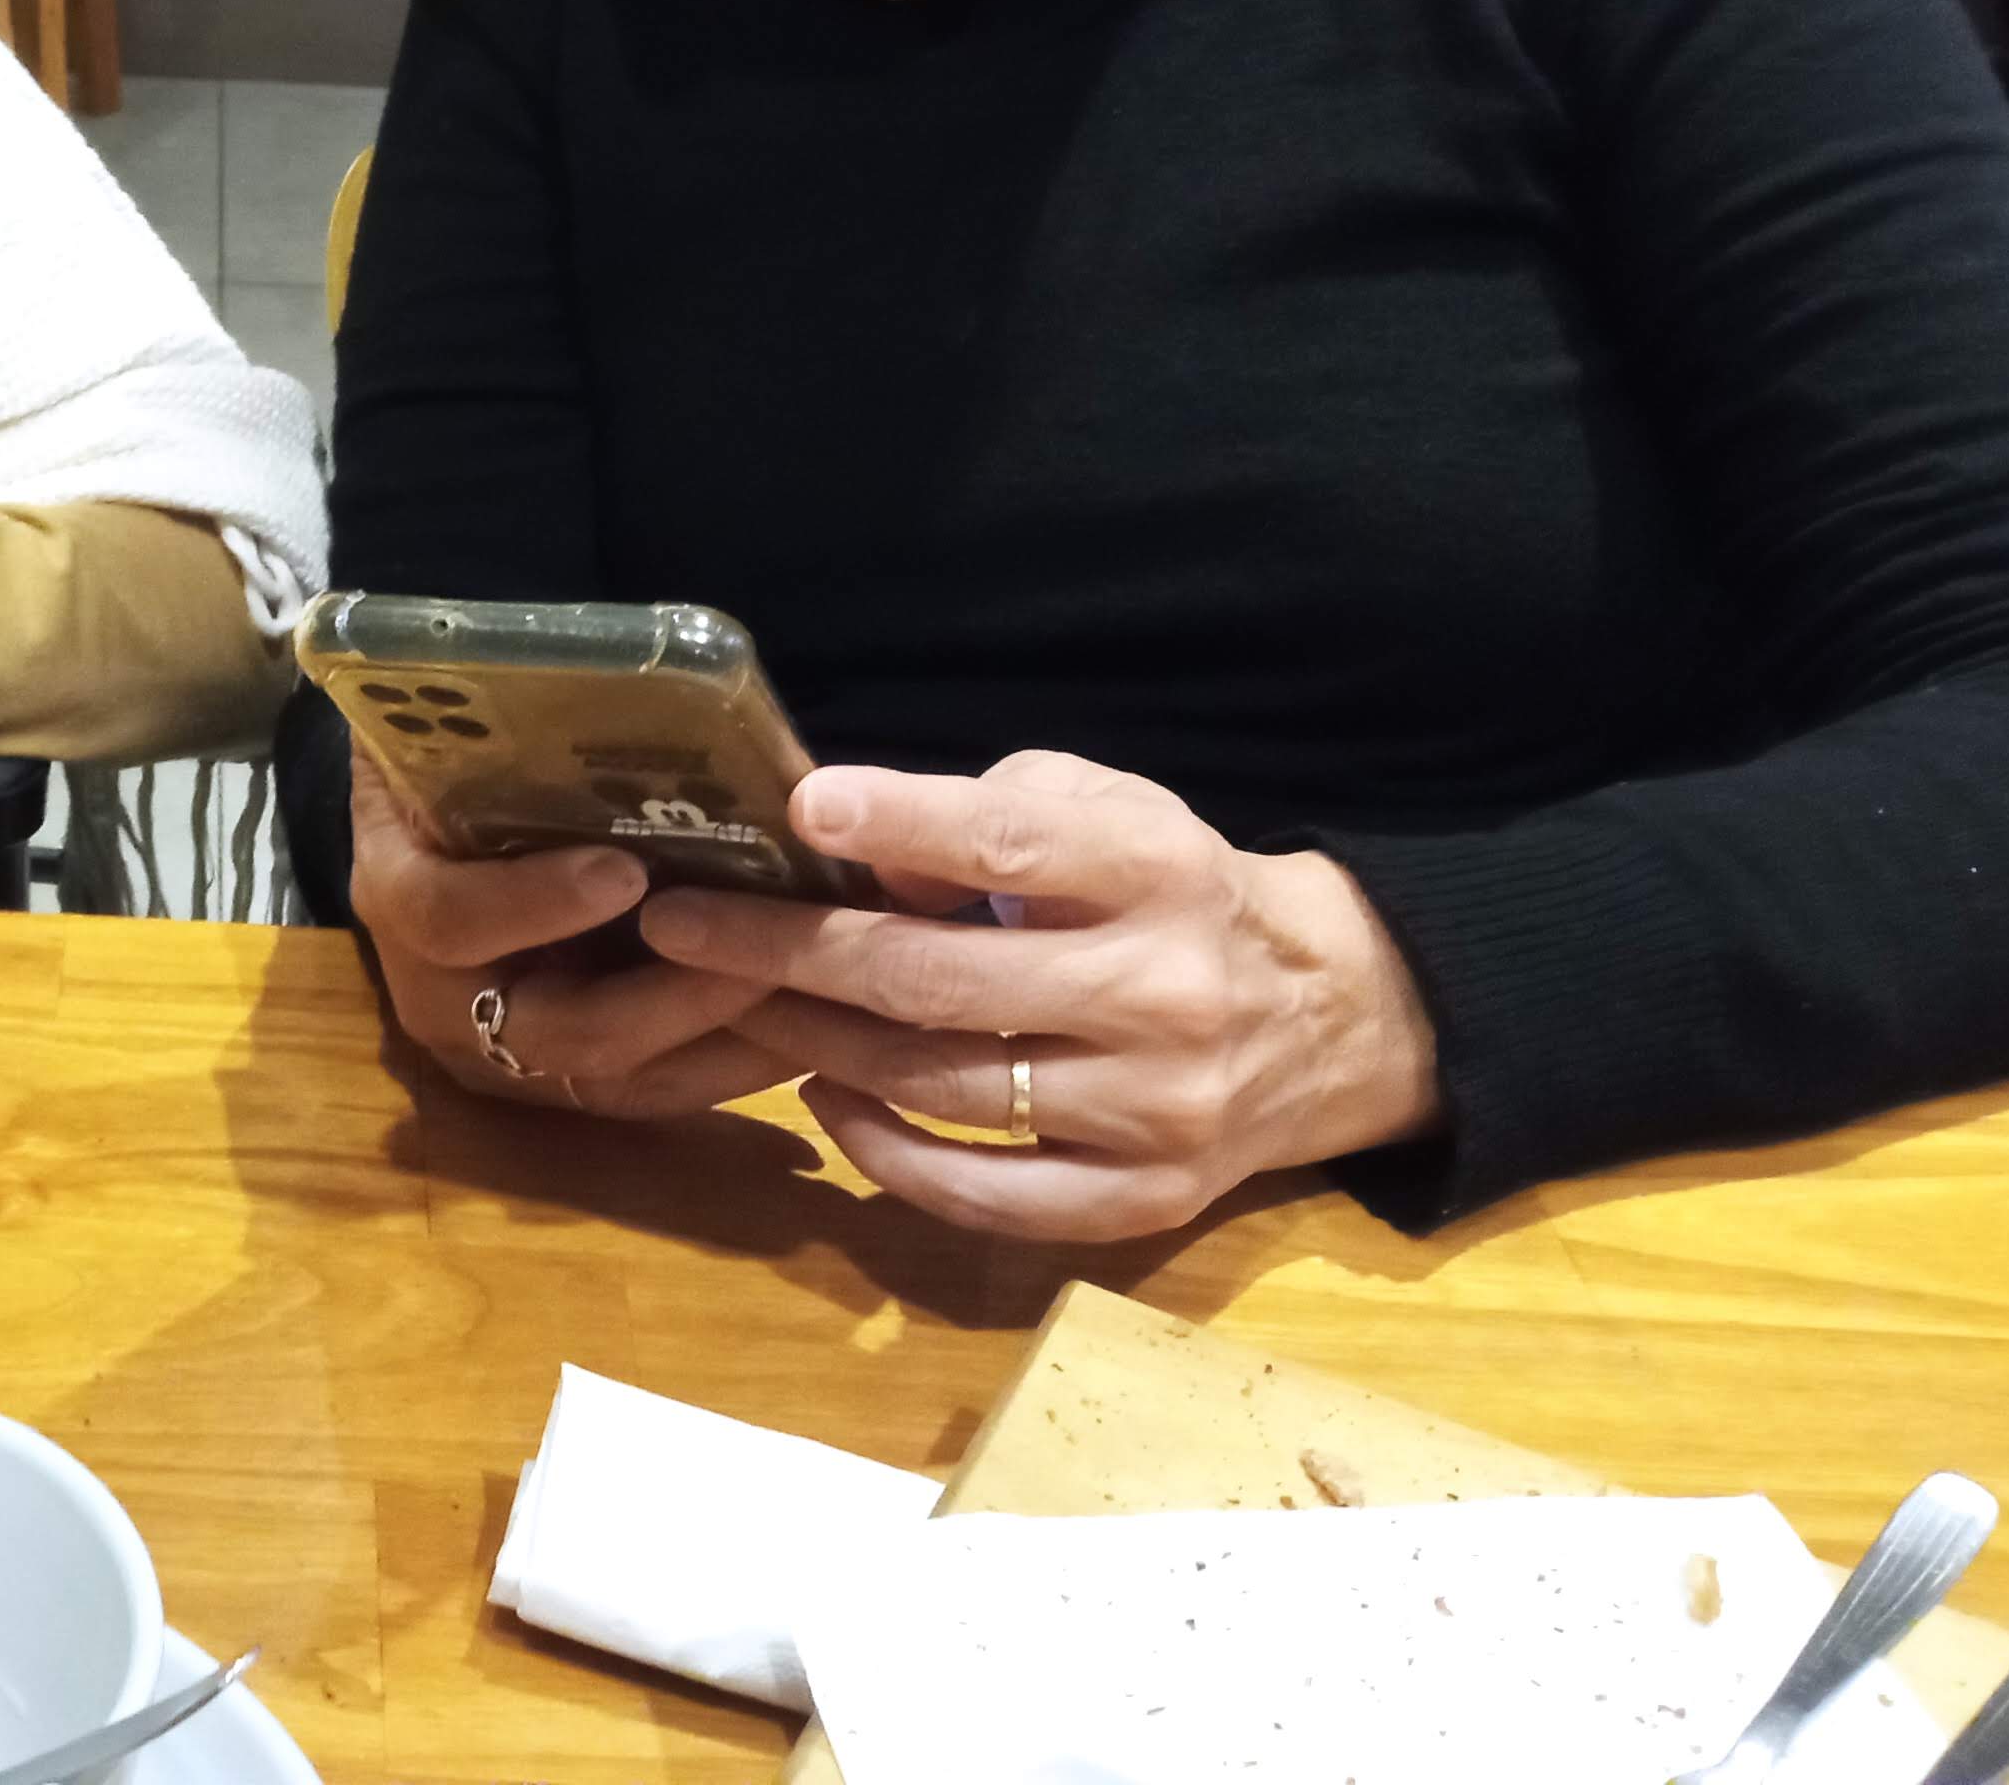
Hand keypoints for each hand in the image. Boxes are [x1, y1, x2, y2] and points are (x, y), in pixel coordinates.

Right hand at [345, 749, 801, 1116]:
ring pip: (617, 1082)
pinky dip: (729, 1066)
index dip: (536, 903)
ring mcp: (499, 1053)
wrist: (430, 830)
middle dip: (673, 997)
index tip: (628, 871)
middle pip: (557, 1031)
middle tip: (767, 952)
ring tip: (815, 999)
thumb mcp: (449, 728)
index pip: (453, 920)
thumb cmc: (451, 760)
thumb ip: (497, 718)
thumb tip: (603, 670)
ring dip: (721, 1046)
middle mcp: (441, 997)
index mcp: (399, 896)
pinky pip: (651, 1096)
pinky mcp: (559, 1084)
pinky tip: (807, 1024)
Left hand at [638, 751, 1443, 1238]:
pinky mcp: (1145, 1201)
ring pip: (942, 1087)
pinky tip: (825, 1101)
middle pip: (940, 979)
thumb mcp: (1107, 813)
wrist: (1328, 1019)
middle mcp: (1165, 992)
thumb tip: (862, 851)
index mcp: (1158, 871)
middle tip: (680, 922)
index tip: (801, 806)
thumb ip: (993, 814)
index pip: (1015, 842)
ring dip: (812, 1044)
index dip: (902, 820)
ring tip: (734, 1004)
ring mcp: (1157, 1111)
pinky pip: (987, 1198)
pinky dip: (888, 1154)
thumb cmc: (1177, 892)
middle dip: (789, 950)